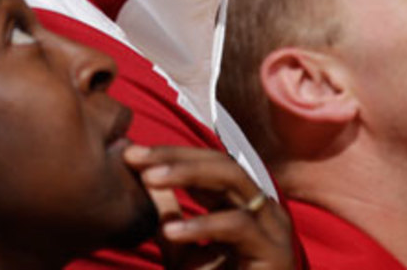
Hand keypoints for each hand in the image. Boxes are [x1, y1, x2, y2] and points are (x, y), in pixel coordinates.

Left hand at [124, 145, 293, 269]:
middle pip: (220, 162)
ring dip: (188, 174)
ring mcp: (271, 225)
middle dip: (176, 156)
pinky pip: (239, 225)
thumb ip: (169, 217)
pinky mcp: (275, 251)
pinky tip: (173, 230)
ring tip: (149, 179)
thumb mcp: (182, 252)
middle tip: (136, 157)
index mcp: (240, 203)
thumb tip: (145, 181)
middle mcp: (259, 206)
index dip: (171, 155)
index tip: (130, 155)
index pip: (207, 164)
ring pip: (233, 179)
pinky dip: (204, 224)